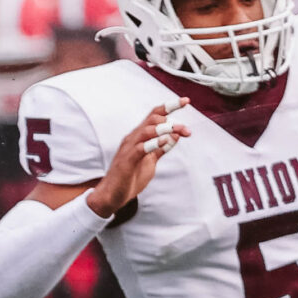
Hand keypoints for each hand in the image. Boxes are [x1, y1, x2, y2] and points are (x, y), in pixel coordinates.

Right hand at [86, 102, 186, 218]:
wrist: (111, 196)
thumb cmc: (129, 179)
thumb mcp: (150, 162)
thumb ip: (161, 149)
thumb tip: (176, 136)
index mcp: (139, 137)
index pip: (154, 116)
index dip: (170, 106)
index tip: (186, 101)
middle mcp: (133, 139)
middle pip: (152, 119)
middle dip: (172, 121)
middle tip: (187, 130)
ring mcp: (128, 149)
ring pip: (146, 130)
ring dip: (165, 129)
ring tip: (179, 131)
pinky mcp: (126, 161)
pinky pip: (140, 148)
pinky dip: (153, 143)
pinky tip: (164, 140)